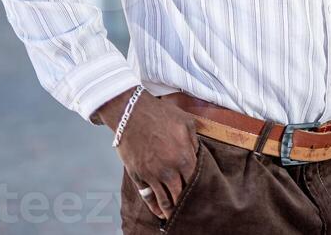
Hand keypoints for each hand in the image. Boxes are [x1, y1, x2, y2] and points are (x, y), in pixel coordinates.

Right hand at [95, 89, 199, 220]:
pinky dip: (154, 206)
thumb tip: (197, 154)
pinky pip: (148, 197)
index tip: (199, 194)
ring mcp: (152, 175)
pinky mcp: (138, 176)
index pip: (194, 181)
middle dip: (184, 202)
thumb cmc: (159, 114)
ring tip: (174, 216)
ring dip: (170, 210)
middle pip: (180, 194)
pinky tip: (159, 212)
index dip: (196, 188)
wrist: (131, 113)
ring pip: (164, 200)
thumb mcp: (185, 121)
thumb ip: (194, 141)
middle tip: (189, 209)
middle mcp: (169, 170)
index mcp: (184, 157)